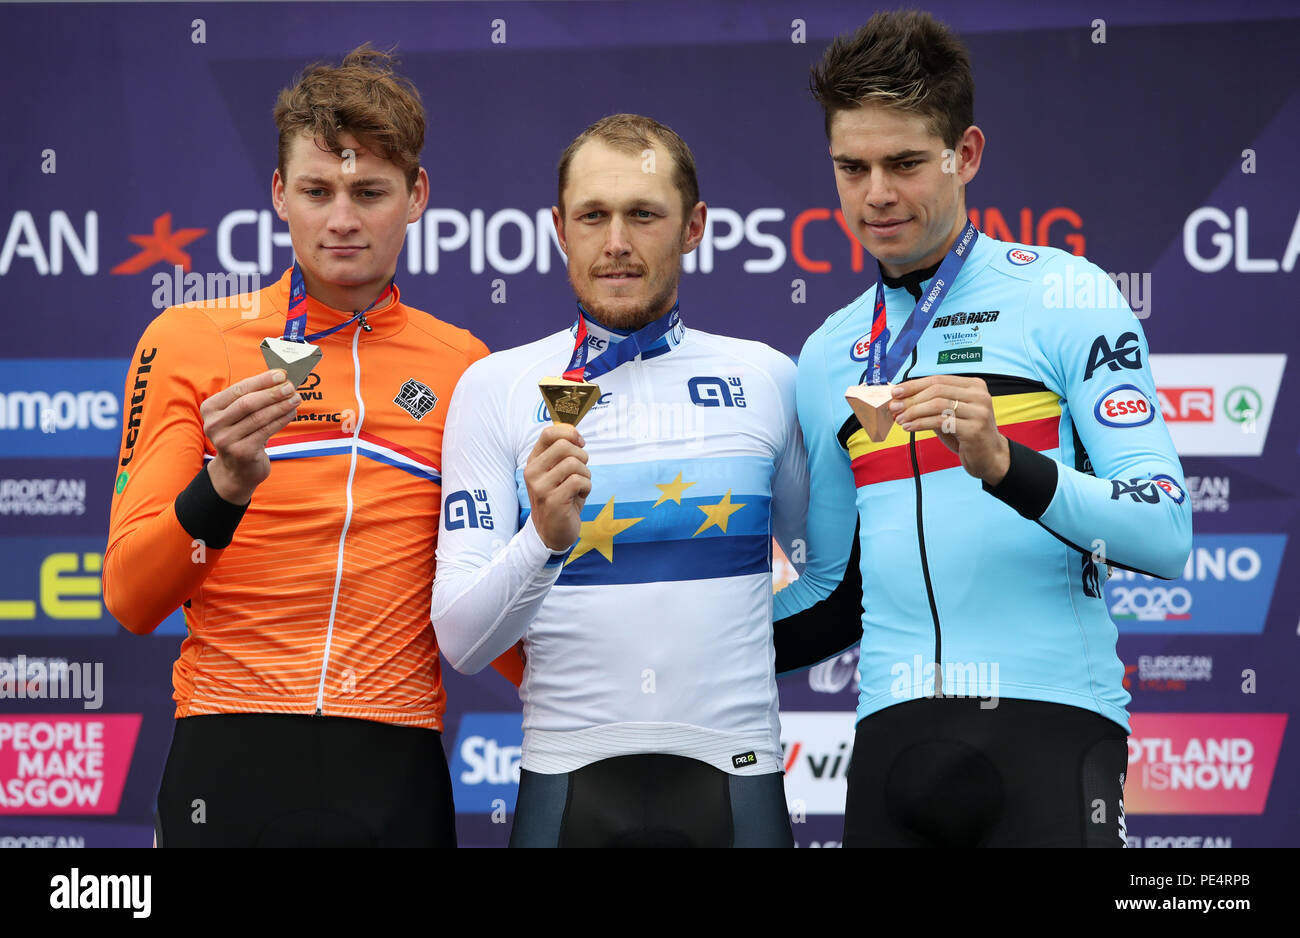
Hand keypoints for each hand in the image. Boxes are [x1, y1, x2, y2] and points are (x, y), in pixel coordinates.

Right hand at [201, 369, 301, 503]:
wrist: (237, 470)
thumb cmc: (242, 435)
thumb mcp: (239, 416)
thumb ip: (252, 397)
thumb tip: (280, 379)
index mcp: (210, 408)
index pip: (239, 389)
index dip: (262, 381)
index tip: (281, 374)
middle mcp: (214, 424)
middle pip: (248, 403)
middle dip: (272, 393)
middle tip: (290, 387)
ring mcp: (226, 440)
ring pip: (259, 418)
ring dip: (280, 406)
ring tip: (295, 398)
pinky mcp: (241, 452)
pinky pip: (266, 432)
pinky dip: (281, 420)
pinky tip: (292, 413)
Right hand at [524, 424, 591, 550]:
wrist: (551, 533)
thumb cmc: (560, 499)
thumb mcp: (557, 474)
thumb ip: (562, 454)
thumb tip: (575, 433)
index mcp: (534, 462)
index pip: (549, 433)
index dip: (570, 433)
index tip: (580, 443)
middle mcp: (533, 472)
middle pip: (564, 445)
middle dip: (582, 456)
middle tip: (582, 471)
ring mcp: (541, 487)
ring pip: (574, 463)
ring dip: (586, 475)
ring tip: (580, 487)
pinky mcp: (553, 500)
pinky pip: (579, 481)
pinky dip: (587, 487)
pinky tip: (580, 496)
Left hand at [888, 375, 1010, 484]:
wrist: (990, 457)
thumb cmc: (966, 434)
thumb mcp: (950, 414)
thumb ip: (931, 404)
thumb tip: (900, 399)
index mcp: (974, 385)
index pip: (938, 379)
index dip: (914, 385)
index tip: (895, 392)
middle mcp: (979, 395)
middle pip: (936, 390)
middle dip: (911, 399)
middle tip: (894, 407)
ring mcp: (979, 411)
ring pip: (937, 404)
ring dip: (914, 412)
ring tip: (899, 419)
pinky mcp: (974, 429)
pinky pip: (940, 422)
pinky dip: (920, 423)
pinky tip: (909, 427)